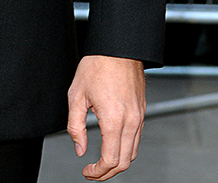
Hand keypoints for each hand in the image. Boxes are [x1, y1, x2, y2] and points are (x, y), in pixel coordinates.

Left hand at [67, 55, 144, 180]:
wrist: (117, 47)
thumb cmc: (97, 65)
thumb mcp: (76, 95)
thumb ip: (76, 126)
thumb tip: (79, 148)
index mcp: (114, 119)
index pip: (110, 160)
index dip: (97, 172)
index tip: (87, 172)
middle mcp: (131, 121)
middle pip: (125, 162)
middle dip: (108, 172)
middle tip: (93, 172)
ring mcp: (139, 116)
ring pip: (133, 152)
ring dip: (118, 162)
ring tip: (101, 162)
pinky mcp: (142, 111)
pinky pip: (137, 138)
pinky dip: (126, 148)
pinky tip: (113, 145)